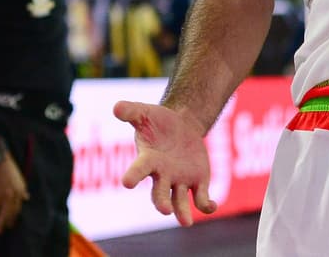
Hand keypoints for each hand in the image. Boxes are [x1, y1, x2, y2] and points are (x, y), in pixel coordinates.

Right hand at [0, 155, 28, 234]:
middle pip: (5, 214)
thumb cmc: (7, 166)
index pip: (16, 209)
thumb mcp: (19, 178)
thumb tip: (27, 198)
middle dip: (2, 224)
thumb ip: (22, 190)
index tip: (10, 224)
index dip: (13, 218)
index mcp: (18, 191)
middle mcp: (9, 196)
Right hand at [114, 100, 216, 225]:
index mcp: (148, 159)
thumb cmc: (157, 121)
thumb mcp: (144, 112)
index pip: (139, 169)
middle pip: (160, 193)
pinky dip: (205, 204)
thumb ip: (131, 111)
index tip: (126, 183)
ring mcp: (179, 180)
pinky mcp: (197, 181)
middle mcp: (162, 175)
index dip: (133, 175)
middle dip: (161, 201)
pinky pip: (200, 198)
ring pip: (179, 201)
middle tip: (164, 210)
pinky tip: (211, 206)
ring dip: (181, 211)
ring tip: (186, 222)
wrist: (180, 125)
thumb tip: (116, 107)